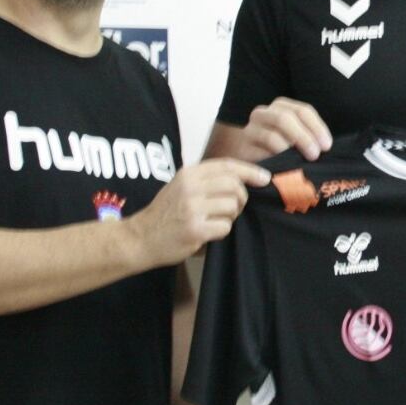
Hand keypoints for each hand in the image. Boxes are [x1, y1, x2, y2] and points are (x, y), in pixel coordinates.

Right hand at [131, 159, 270, 266]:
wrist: (140, 238)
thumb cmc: (165, 214)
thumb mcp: (181, 186)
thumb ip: (206, 180)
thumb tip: (244, 178)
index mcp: (188, 174)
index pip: (227, 166)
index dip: (250, 171)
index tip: (265, 178)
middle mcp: (190, 187)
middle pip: (235, 186)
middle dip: (241, 199)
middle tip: (233, 209)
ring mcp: (192, 208)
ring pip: (233, 207)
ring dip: (231, 217)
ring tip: (215, 221)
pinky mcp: (196, 229)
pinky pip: (225, 227)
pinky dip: (221, 231)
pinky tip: (207, 233)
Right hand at [237, 97, 332, 161]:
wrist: (248, 163)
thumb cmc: (279, 150)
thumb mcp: (296, 138)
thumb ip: (309, 136)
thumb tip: (326, 146)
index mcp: (280, 106)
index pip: (302, 110)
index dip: (317, 127)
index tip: (327, 146)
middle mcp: (263, 113)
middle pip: (285, 118)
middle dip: (304, 137)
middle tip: (315, 155)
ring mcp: (250, 130)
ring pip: (272, 135)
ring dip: (290, 150)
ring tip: (302, 162)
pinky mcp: (243, 149)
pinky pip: (260, 154)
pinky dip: (275, 160)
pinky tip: (286, 168)